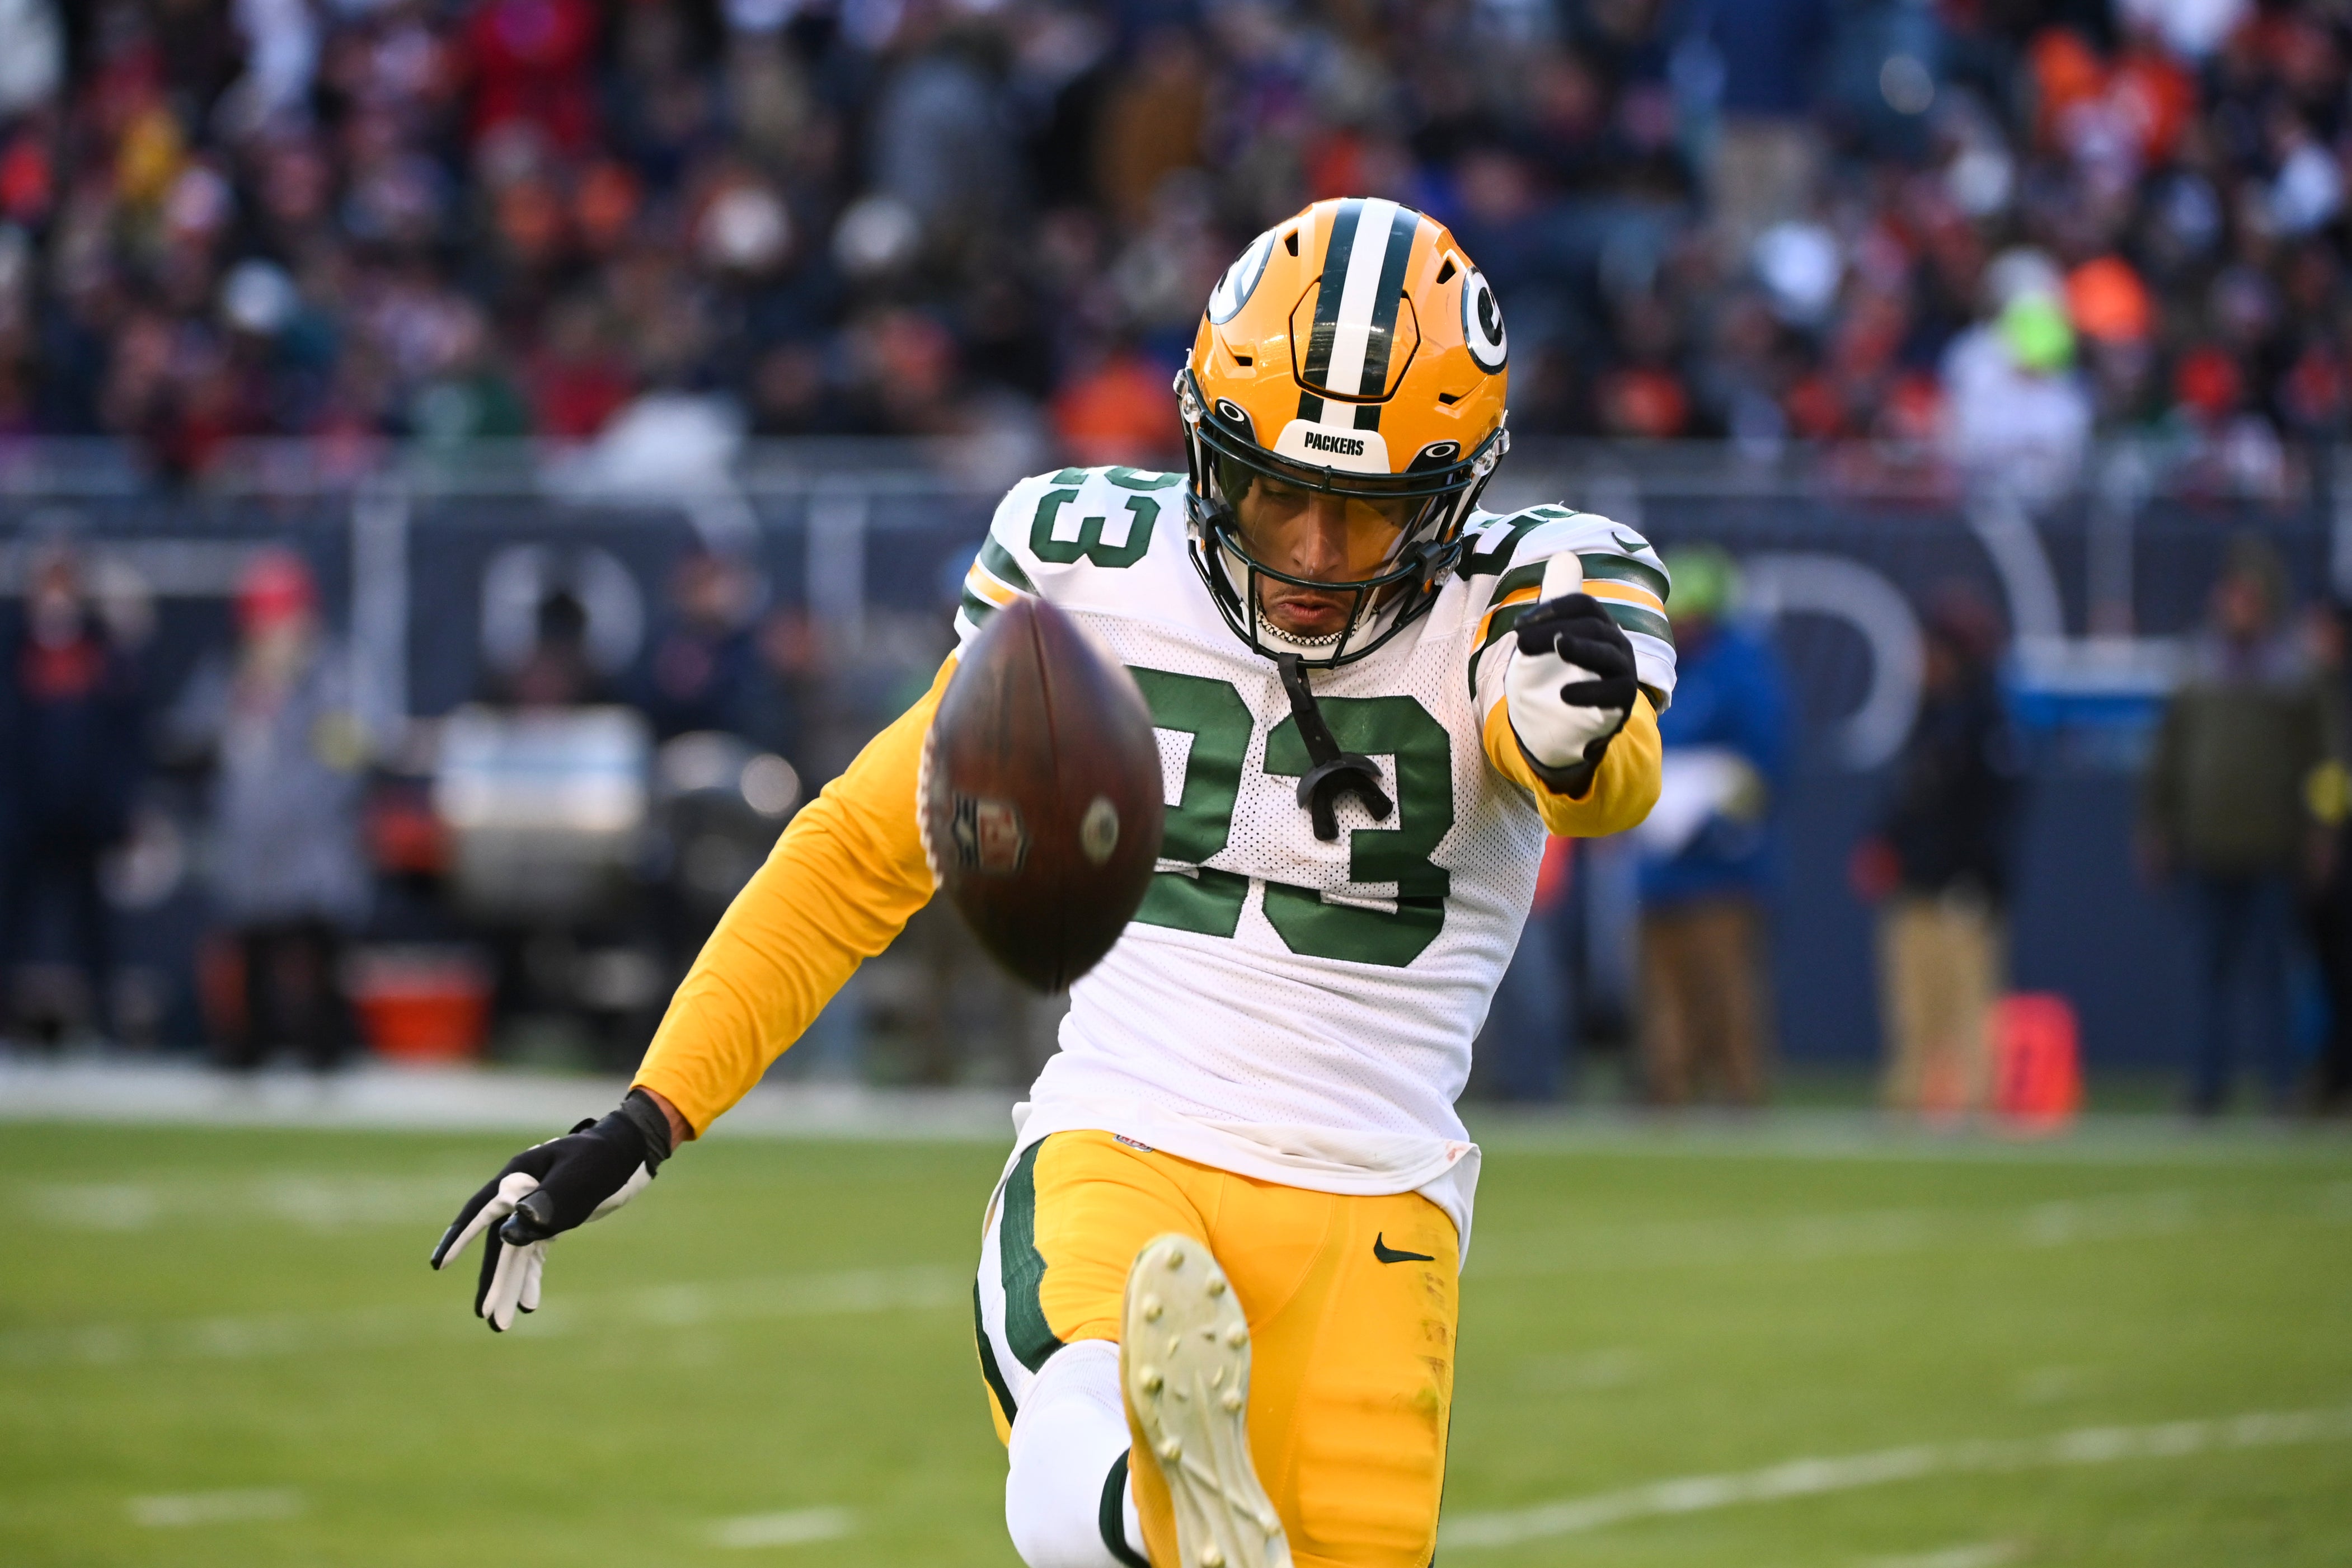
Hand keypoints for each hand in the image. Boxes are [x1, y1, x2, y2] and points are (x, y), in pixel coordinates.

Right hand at [429, 1091, 668, 1330]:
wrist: (632, 1150)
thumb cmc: (604, 1157)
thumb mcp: (578, 1177)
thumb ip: (546, 1202)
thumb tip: (510, 1231)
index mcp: (518, 1178)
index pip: (481, 1212)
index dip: (460, 1239)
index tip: (439, 1265)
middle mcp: (519, 1195)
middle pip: (499, 1243)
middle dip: (492, 1280)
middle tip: (485, 1317)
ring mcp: (534, 1209)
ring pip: (515, 1253)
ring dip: (509, 1286)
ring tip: (501, 1324)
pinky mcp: (552, 1220)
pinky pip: (533, 1253)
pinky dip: (529, 1277)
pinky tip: (528, 1303)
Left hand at [1506, 581, 1636, 795]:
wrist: (1561, 724)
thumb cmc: (1557, 673)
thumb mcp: (1551, 636)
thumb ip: (1557, 600)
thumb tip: (1564, 556)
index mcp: (1597, 624)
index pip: (1582, 605)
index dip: (1552, 609)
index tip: (1518, 624)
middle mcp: (1615, 642)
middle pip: (1592, 626)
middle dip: (1554, 630)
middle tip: (1521, 641)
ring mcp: (1622, 671)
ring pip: (1607, 654)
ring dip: (1582, 649)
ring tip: (1559, 646)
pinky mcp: (1623, 700)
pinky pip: (1613, 692)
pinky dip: (1589, 692)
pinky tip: (1564, 694)